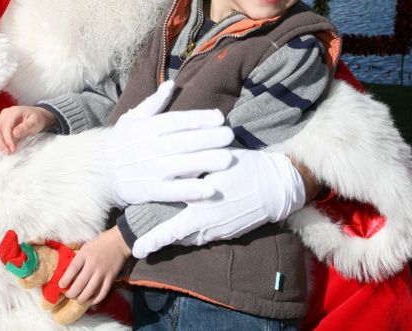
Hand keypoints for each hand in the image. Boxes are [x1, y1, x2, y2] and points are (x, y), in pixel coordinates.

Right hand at [0, 105, 55, 152]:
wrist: (36, 116)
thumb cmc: (36, 119)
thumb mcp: (35, 122)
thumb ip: (25, 127)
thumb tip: (15, 134)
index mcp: (14, 111)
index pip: (6, 126)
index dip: (7, 139)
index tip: (13, 149)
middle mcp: (4, 114)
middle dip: (0, 143)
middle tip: (8, 152)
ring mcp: (0, 118)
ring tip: (5, 151)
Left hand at [59, 227, 129, 305]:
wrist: (119, 241)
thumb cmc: (100, 243)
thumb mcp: (86, 247)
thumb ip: (78, 259)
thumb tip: (68, 274)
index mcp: (85, 254)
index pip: (72, 269)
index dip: (65, 280)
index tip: (61, 286)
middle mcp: (93, 265)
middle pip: (80, 283)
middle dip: (72, 293)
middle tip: (68, 295)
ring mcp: (103, 272)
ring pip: (90, 291)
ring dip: (82, 298)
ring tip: (78, 299)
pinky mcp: (111, 278)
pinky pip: (102, 292)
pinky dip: (95, 299)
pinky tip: (90, 301)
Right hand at [105, 80, 234, 206]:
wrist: (97, 171)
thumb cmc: (120, 142)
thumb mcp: (133, 118)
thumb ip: (154, 103)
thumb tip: (171, 84)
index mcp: (147, 128)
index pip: (176, 121)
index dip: (199, 119)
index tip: (219, 117)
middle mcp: (149, 148)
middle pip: (183, 142)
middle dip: (209, 138)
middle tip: (230, 136)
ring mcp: (150, 170)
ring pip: (181, 165)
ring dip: (205, 162)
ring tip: (227, 159)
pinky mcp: (150, 191)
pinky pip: (173, 191)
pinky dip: (190, 190)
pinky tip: (210, 189)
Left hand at [131, 148, 305, 258]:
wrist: (276, 188)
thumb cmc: (244, 167)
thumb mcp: (216, 161)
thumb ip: (192, 165)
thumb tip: (170, 164)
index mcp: (201, 205)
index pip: (170, 225)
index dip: (152, 237)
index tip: (135, 245)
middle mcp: (207, 222)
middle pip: (176, 237)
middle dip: (156, 244)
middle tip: (138, 250)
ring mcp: (217, 230)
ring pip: (189, 238)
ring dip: (173, 238)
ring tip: (154, 238)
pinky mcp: (226, 233)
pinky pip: (203, 236)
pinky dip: (190, 235)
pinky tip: (183, 231)